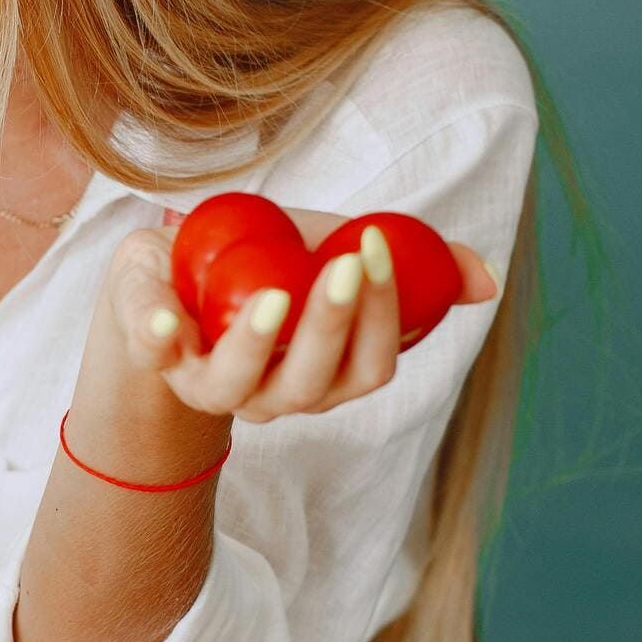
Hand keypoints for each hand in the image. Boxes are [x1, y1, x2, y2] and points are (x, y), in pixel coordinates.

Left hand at [101, 212, 497, 425]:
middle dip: (332, 325)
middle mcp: (272, 395)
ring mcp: (211, 384)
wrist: (174, 275)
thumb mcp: (337, 255)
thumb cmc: (268, 267)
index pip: (369, 366)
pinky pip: (154, 361)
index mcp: (325, 377)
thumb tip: (487, 280)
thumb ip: (413, 266)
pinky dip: (156, 341)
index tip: (375, 246)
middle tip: (344, 262)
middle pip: (312, 382)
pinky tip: (163, 319)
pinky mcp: (156, 358)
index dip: (382, 315)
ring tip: (274, 296)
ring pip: (238, 385)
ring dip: (258, 342)